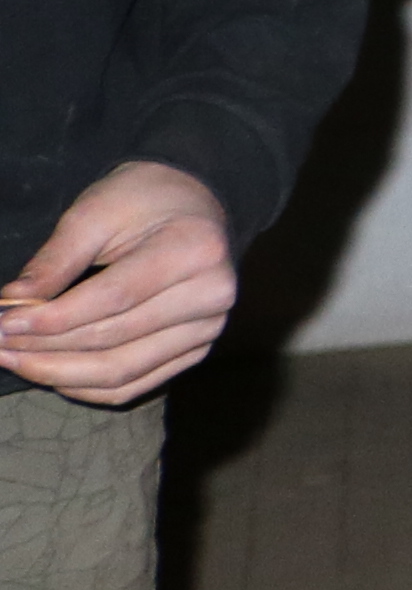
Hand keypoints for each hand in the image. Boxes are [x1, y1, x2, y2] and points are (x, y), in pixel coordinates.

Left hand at [0, 163, 237, 405]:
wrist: (194, 205)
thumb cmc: (142, 200)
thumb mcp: (95, 212)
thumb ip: (55, 260)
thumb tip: (10, 305)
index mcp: (194, 250)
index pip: (113, 298)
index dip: (53, 319)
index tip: (3, 324)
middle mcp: (212, 295)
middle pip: (114, 339)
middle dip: (45, 348)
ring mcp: (208, 328)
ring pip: (121, 371)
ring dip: (59, 374)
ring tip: (15, 361)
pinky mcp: (197, 349)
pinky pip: (135, 385)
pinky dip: (87, 389)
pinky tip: (52, 376)